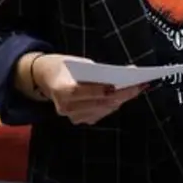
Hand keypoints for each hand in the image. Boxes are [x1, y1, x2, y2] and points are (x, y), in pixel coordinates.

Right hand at [30, 54, 144, 124]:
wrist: (45, 78)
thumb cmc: (64, 66)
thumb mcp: (76, 62)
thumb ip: (96, 71)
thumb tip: (122, 74)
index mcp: (60, 89)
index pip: (81, 91)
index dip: (100, 89)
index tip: (119, 84)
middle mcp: (64, 107)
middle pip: (97, 103)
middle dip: (120, 95)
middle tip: (138, 86)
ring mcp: (71, 116)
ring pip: (102, 110)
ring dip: (121, 100)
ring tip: (136, 89)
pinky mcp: (79, 120)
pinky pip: (100, 113)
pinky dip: (113, 104)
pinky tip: (124, 96)